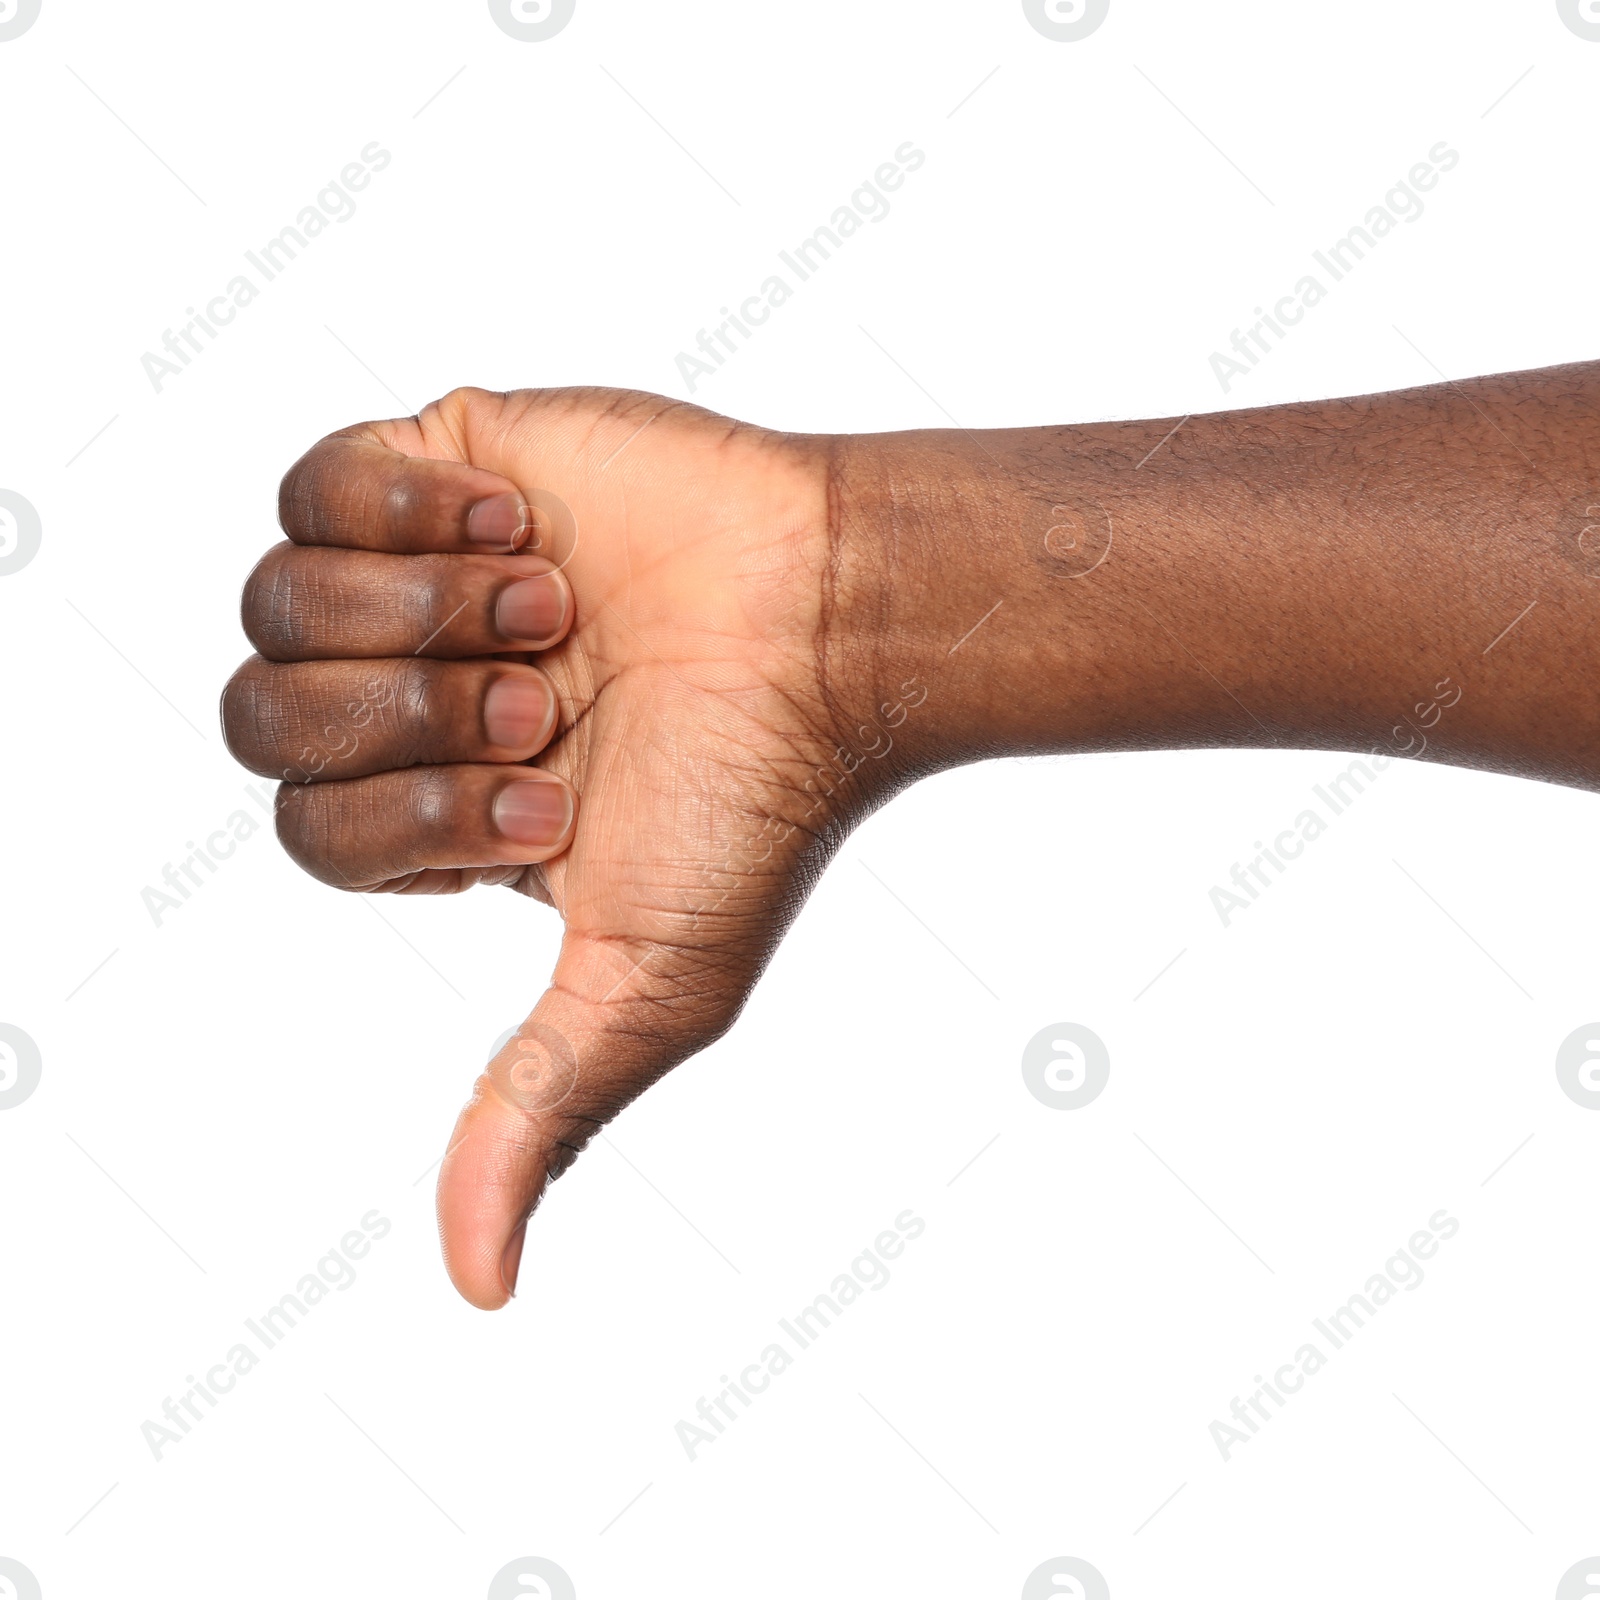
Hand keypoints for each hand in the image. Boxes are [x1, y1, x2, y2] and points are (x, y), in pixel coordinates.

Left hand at [222, 386, 903, 1307]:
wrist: (833, 616)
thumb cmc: (754, 795)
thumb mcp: (646, 978)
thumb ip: (536, 1111)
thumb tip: (477, 1285)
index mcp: (434, 817)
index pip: (308, 833)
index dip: (417, 817)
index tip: (553, 796)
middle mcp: (407, 697)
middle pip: (264, 719)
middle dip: (415, 714)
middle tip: (551, 700)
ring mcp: (415, 577)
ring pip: (277, 598)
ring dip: (422, 611)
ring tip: (549, 604)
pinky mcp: (438, 461)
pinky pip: (318, 478)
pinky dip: (407, 507)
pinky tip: (517, 528)